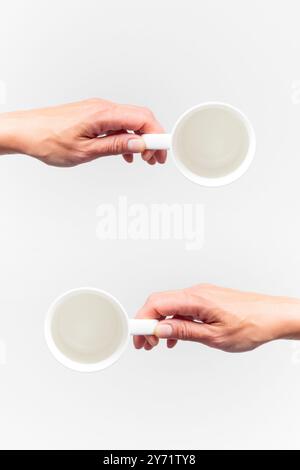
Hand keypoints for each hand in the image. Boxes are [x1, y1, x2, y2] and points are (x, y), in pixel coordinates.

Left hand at [0, 98, 165, 166]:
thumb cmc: (47, 139)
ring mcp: (98, 111)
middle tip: (156, 158)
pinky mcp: (93, 116)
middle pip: (140, 118)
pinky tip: (126, 152)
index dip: (158, 135)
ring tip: (144, 159)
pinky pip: (117, 124)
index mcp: (103, 114)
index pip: (142, 119)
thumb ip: (115, 146)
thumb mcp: (85, 150)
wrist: (25, 132)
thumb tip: (138, 143)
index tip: (165, 149)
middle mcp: (103, 108)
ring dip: (140, 139)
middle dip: (153, 138)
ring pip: (130, 122)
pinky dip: (126, 138)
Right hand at [133, 284, 299, 351]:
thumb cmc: (252, 324)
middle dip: (148, 322)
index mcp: (196, 298)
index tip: (135, 333)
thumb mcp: (215, 336)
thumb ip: (185, 331)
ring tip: (157, 343)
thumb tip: (161, 328)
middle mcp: (196, 292)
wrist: (274, 316)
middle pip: (160, 302)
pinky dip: (174, 321)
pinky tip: (175, 336)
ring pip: (171, 306)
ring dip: (160, 322)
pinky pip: (183, 308)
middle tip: (144, 343)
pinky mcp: (207, 300)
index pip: (157, 303)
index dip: (142, 318)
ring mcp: (202, 295)